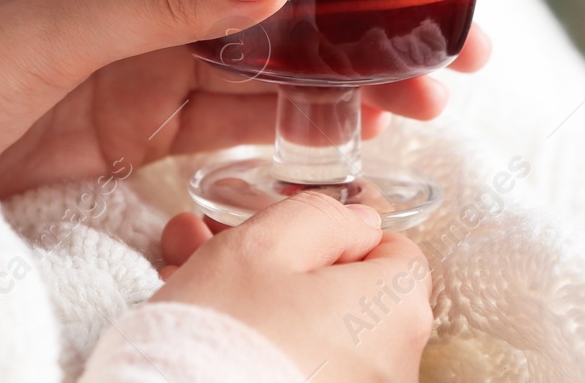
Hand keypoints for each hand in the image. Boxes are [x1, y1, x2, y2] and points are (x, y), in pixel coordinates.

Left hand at [0, 0, 490, 195]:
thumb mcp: (63, 24)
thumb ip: (170, 3)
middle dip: (374, 13)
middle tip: (458, 47)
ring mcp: (173, 50)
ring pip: (287, 56)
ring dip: (357, 74)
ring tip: (429, 99)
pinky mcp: (164, 116)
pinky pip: (252, 113)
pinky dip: (308, 122)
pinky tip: (366, 128)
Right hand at [153, 194, 431, 380]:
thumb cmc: (224, 337)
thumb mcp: (266, 244)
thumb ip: (324, 217)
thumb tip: (357, 223)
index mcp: (397, 313)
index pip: (394, 252)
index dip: (337, 234)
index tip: (284, 237)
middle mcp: (394, 366)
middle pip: (348, 294)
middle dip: (282, 265)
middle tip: (216, 246)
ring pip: (312, 331)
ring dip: (260, 303)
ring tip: (187, 280)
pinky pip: (296, 367)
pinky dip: (260, 346)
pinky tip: (204, 329)